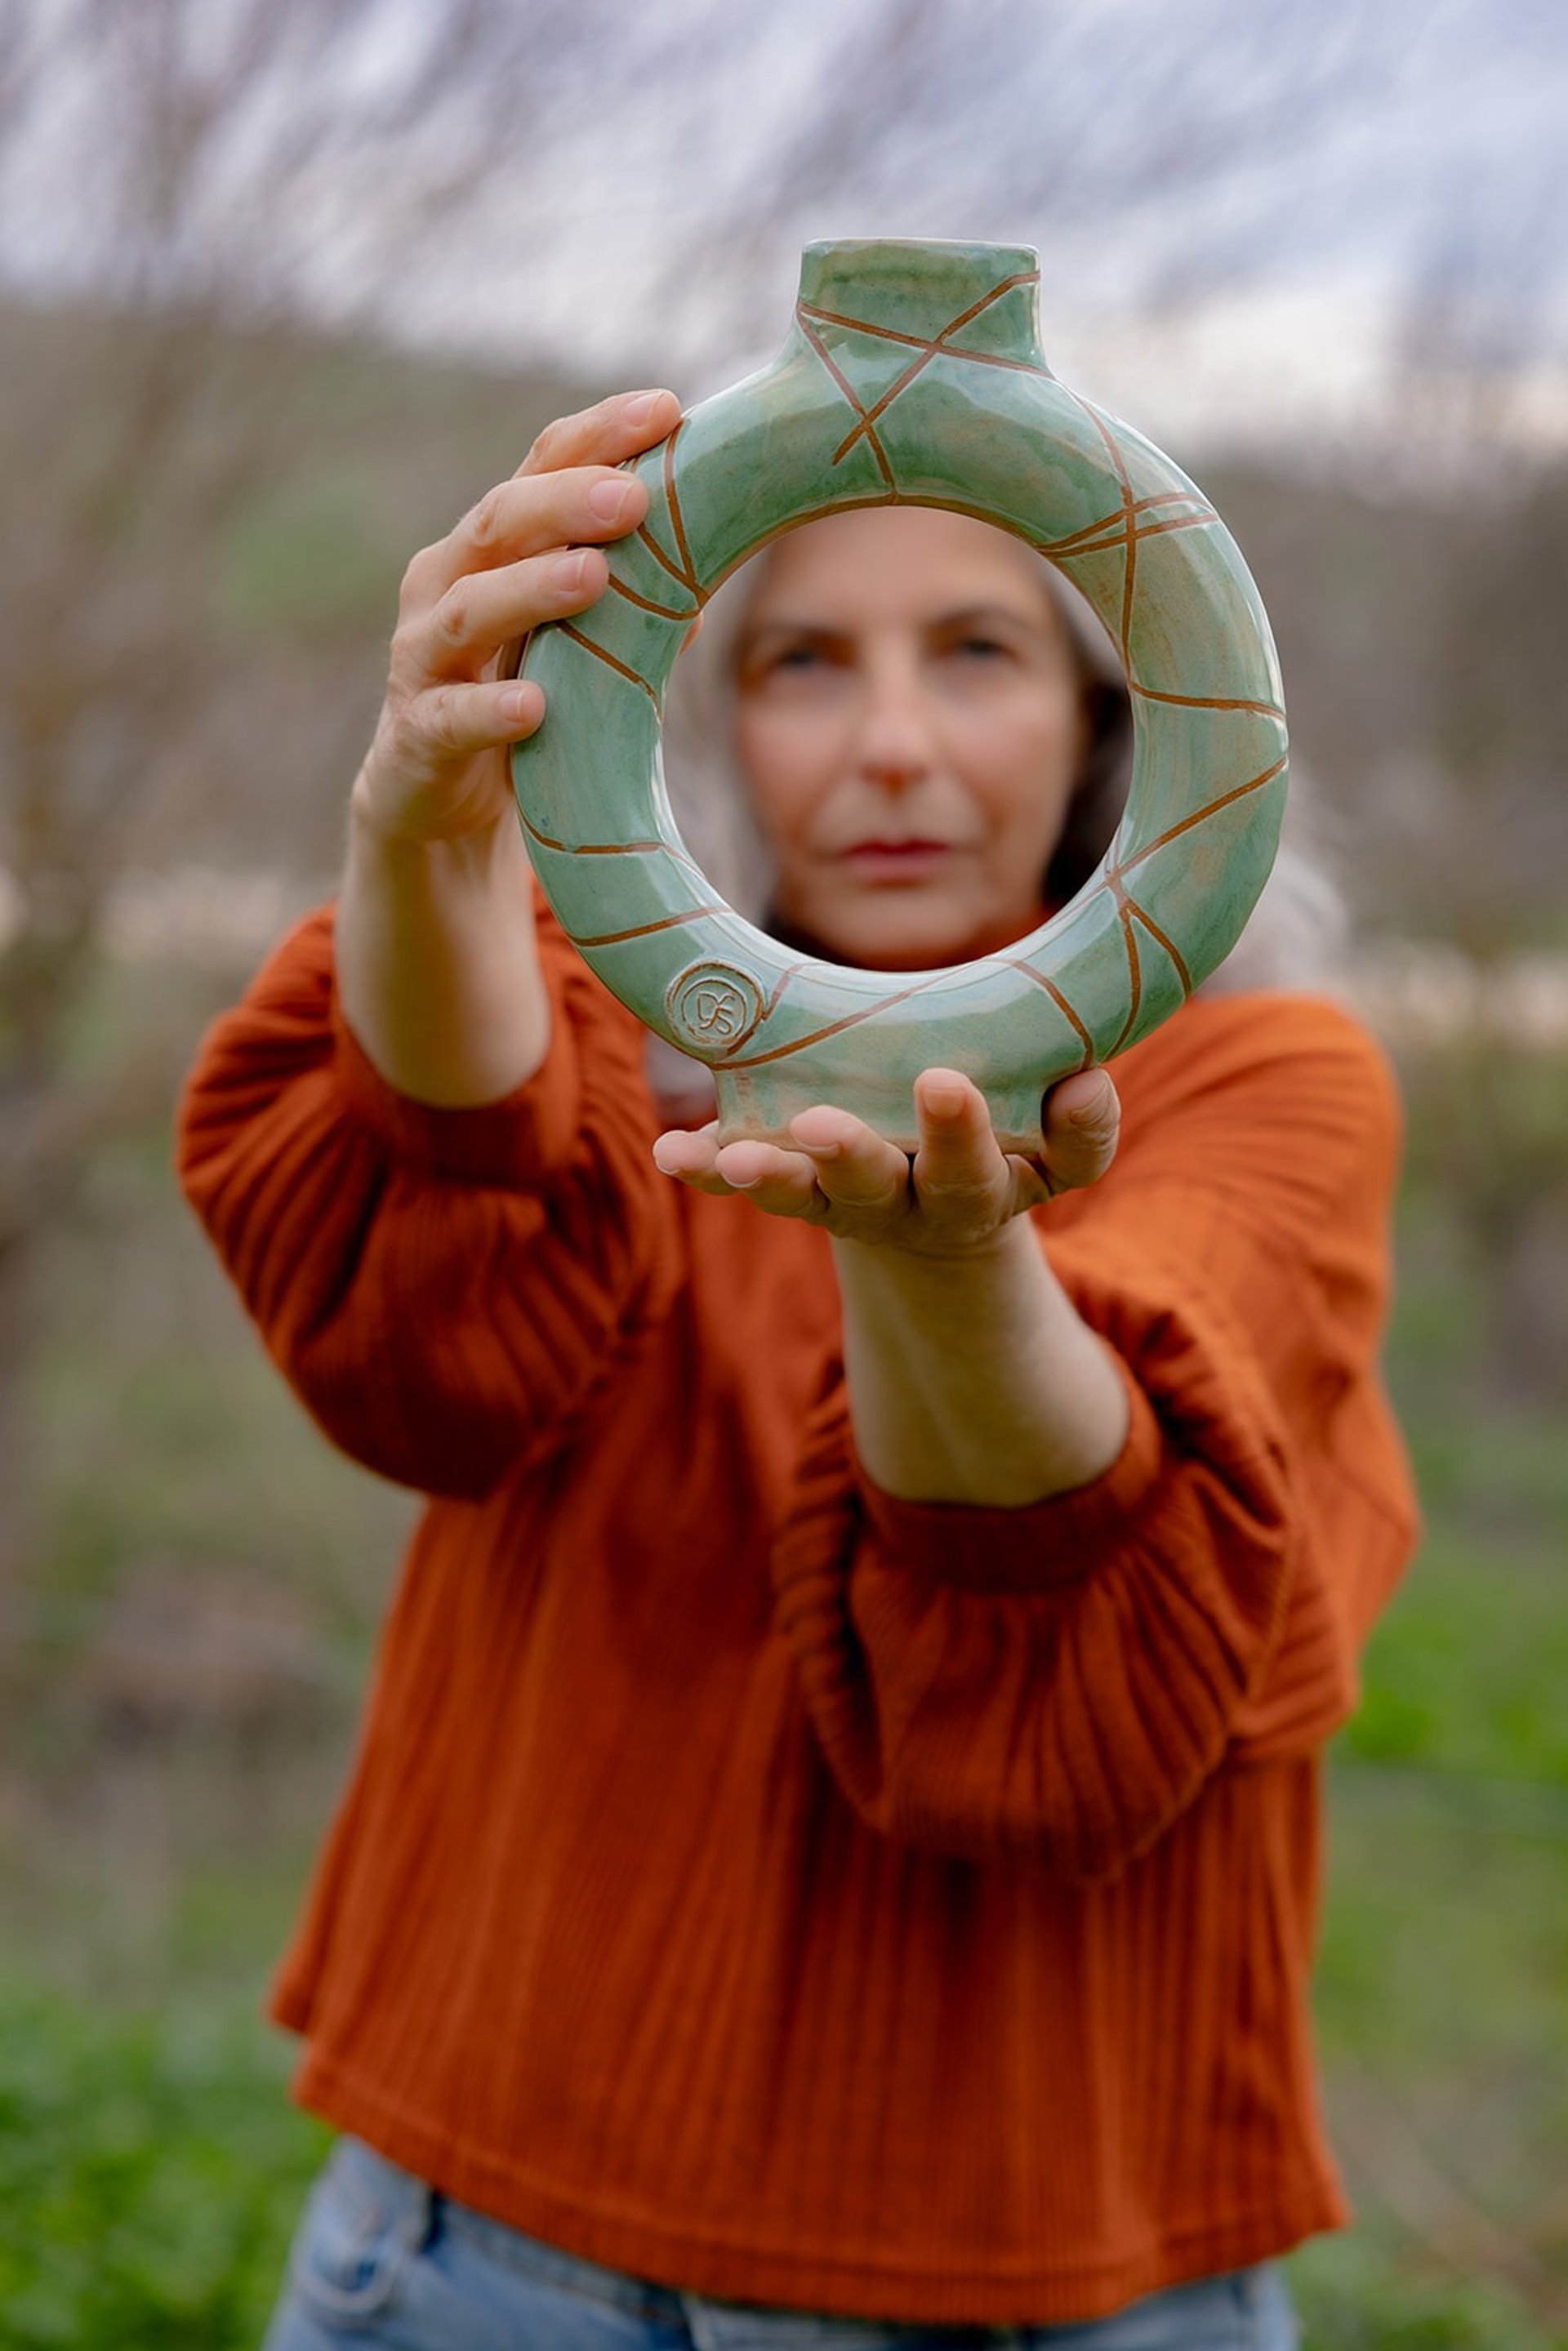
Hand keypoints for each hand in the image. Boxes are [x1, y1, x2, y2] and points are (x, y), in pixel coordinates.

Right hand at [352, 387, 681, 847]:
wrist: (436, 817)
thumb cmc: (513, 710)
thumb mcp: (572, 651)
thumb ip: (621, 616)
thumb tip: (700, 599)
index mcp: (488, 551)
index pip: (538, 471)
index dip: (597, 436)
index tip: (667, 409)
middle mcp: (444, 588)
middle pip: (497, 524)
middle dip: (564, 502)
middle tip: (633, 496)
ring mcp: (422, 662)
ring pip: (466, 610)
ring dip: (530, 589)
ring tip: (592, 576)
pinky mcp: (416, 738)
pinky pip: (450, 718)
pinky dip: (489, 710)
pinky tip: (534, 706)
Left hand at [652, 1065, 1120, 1254]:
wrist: (939, 1217)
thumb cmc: (1007, 1144)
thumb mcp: (1054, 1140)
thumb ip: (1080, 1120)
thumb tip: (1087, 1080)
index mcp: (994, 1184)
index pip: (1011, 1166)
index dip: (990, 1131)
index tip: (952, 1082)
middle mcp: (920, 1203)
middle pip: (889, 1187)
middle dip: (858, 1154)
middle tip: (823, 1127)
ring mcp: (852, 1203)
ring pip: (812, 1195)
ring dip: (773, 1173)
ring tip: (736, 1156)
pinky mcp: (799, 1190)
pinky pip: (746, 1179)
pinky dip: (708, 1166)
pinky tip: (674, 1152)